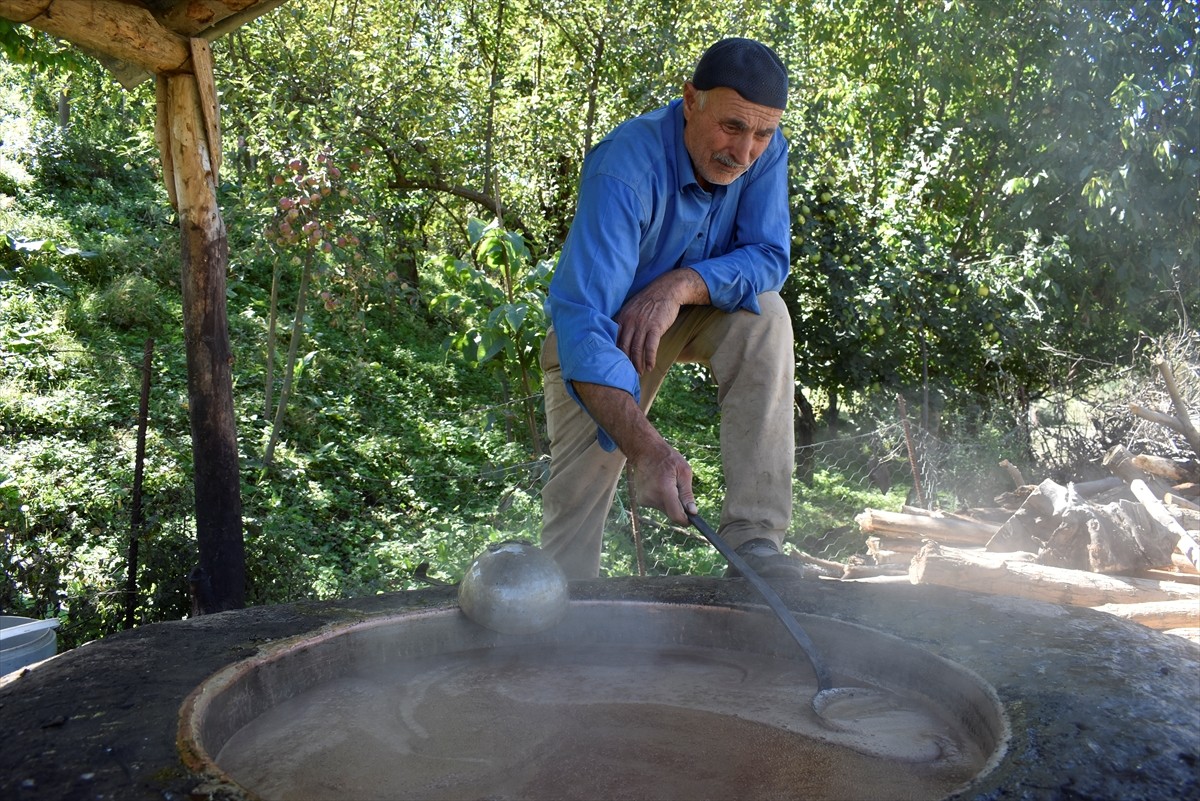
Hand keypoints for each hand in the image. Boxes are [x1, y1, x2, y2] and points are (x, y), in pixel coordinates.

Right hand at [571, 381, 697, 524]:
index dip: (686, 520)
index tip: (691, 518)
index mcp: (665, 490)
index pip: (676, 516)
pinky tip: (659, 485)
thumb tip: (693, 512)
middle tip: (678, 488)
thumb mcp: (684, 471)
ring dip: (670, 502)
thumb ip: (687, 494)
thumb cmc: (667, 458)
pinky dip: (661, 499)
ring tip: (667, 483)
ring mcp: (644, 500)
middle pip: (671, 513)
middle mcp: (652, 497)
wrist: (645, 451)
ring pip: (664, 510)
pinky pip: (657, 506)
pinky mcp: (641, 501)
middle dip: (678, 506)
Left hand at [615, 269, 709, 373]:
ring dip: (638, 364)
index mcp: (622, 318)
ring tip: (640, 372)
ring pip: (636, 349)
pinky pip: (650, 347)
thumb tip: (618, 337)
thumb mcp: (631, 308)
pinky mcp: (655, 327)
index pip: (614, 340)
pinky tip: (650, 366)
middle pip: (624, 347)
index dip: (615, 354)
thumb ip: (624, 322)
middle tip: (628, 373)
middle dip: (625, 362)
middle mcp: (629, 322)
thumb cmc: (649, 301)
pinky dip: (650, 359)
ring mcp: (642, 325)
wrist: (667, 290)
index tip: (617, 364)